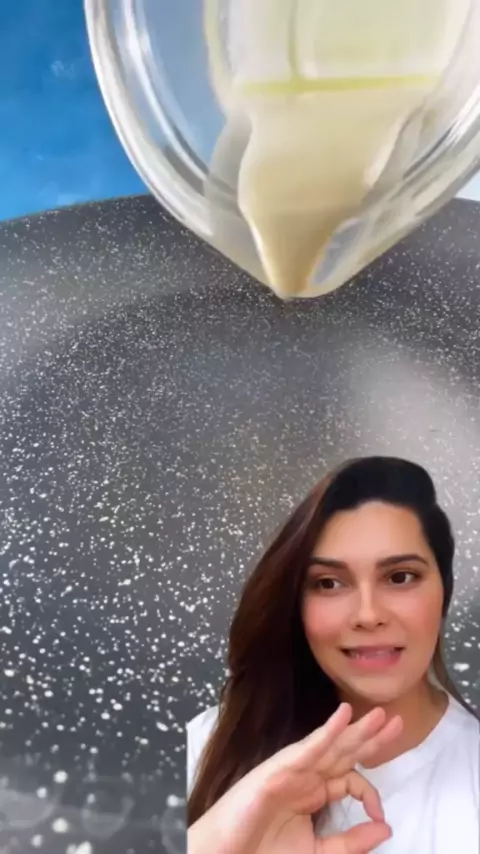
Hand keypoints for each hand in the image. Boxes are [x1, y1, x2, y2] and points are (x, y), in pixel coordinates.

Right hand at [188, 702, 402, 853]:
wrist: (227, 853)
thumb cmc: (264, 850)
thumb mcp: (318, 852)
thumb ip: (350, 842)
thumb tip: (386, 828)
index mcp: (314, 791)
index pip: (350, 779)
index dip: (371, 793)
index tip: (382, 818)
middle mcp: (306, 775)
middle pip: (345, 751)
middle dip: (371, 737)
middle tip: (397, 720)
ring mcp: (292, 769)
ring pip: (330, 744)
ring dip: (356, 728)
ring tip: (381, 715)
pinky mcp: (277, 768)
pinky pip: (307, 748)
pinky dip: (326, 731)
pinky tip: (343, 716)